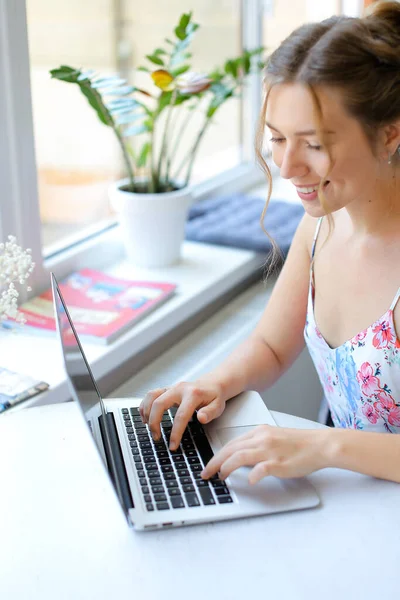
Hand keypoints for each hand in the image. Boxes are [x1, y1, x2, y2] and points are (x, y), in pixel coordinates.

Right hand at [139, 380, 225, 449]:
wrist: (212, 384)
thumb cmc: (214, 397)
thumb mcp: (218, 406)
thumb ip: (210, 413)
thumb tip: (201, 418)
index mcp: (193, 394)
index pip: (181, 415)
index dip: (175, 432)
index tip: (172, 445)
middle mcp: (179, 389)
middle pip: (159, 403)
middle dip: (154, 422)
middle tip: (156, 437)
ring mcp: (171, 388)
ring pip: (152, 396)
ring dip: (147, 412)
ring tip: (148, 426)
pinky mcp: (166, 389)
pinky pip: (150, 395)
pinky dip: (145, 405)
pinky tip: (145, 416)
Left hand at [201, 425, 326, 483]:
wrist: (319, 445)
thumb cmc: (299, 444)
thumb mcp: (273, 437)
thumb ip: (257, 445)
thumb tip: (240, 457)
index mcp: (259, 432)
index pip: (232, 443)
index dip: (218, 454)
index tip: (210, 464)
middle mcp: (262, 439)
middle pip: (230, 449)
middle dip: (215, 462)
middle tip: (206, 473)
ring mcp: (270, 450)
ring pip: (239, 456)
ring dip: (226, 468)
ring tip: (221, 477)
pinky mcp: (279, 463)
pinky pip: (261, 469)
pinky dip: (252, 476)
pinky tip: (249, 481)